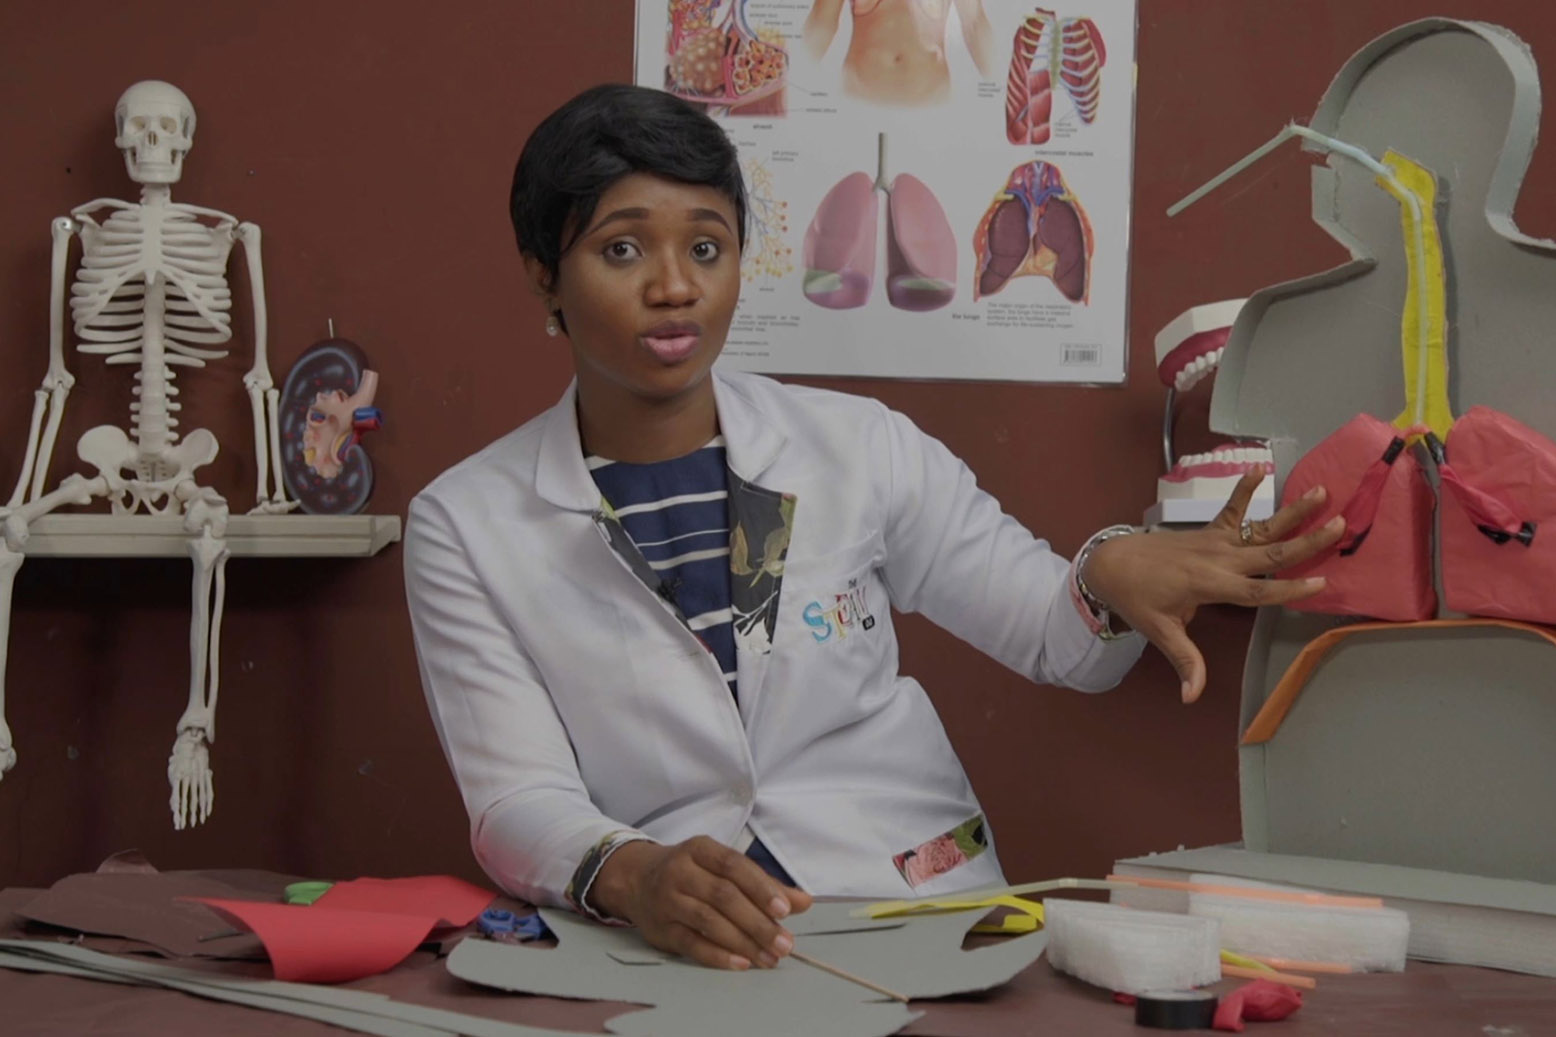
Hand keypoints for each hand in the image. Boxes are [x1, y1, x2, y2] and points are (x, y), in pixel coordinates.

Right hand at [588, 836, 811, 969]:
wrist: (636, 879)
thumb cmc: (692, 872)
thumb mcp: (723, 867)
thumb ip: (764, 884)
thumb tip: (803, 901)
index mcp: (700, 849)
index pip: (734, 866)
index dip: (760, 887)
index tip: (784, 910)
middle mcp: (680, 871)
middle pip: (723, 896)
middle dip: (758, 922)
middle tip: (784, 944)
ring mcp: (667, 900)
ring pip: (708, 921)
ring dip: (743, 942)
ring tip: (770, 958)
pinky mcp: (660, 928)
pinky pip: (690, 943)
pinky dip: (718, 955)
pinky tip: (741, 964)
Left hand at [1081, 472, 1341, 702]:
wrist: (1111, 563)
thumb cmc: (1137, 599)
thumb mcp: (1160, 631)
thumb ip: (1184, 660)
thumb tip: (1191, 696)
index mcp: (1210, 584)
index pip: (1258, 590)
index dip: (1288, 589)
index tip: (1321, 583)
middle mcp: (1219, 559)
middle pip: (1270, 552)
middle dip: (1307, 542)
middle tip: (1340, 526)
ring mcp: (1215, 542)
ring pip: (1260, 527)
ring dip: (1291, 510)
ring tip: (1322, 492)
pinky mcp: (1208, 531)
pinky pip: (1231, 509)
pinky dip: (1244, 489)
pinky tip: (1259, 468)